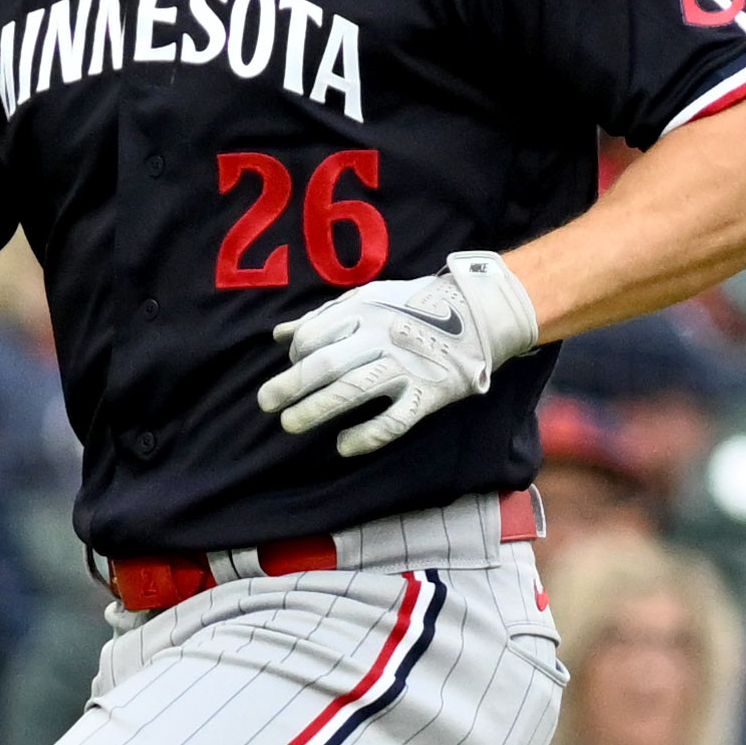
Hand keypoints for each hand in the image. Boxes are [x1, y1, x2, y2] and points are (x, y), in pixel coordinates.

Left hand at [259, 251, 543, 456]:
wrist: (479, 314)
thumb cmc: (414, 307)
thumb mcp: (368, 299)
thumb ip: (323, 318)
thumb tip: (280, 336)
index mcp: (364, 312)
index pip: (316, 337)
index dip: (296, 355)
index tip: (294, 367)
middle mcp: (381, 338)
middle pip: (328, 365)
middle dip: (291, 385)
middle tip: (266, 402)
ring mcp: (405, 367)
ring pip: (354, 392)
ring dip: (317, 409)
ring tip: (290, 424)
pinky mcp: (427, 394)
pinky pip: (393, 420)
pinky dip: (366, 435)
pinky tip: (343, 446)